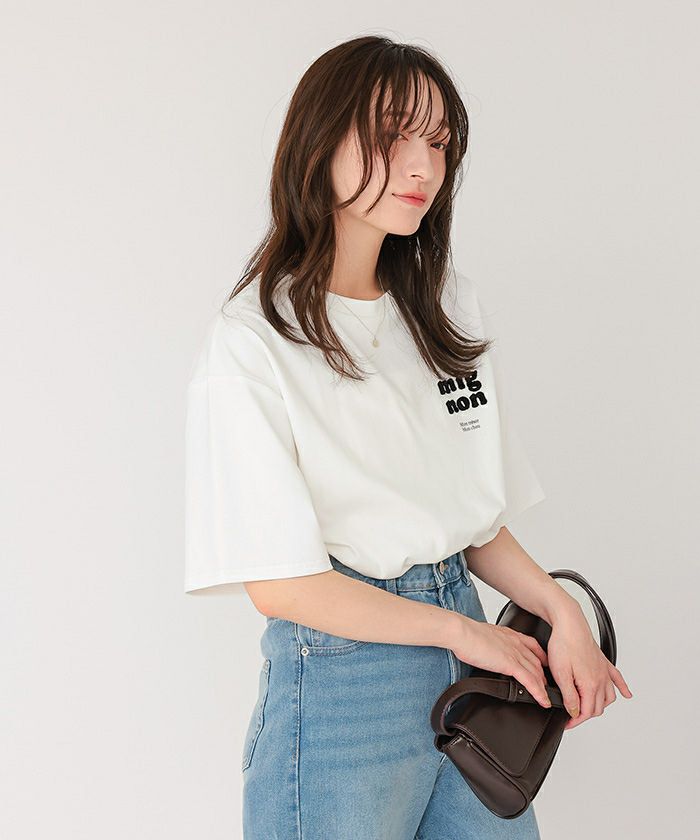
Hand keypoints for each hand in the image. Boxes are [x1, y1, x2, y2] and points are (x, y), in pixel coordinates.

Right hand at [449, 615, 551, 708]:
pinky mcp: (510, 664)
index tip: (544, 664)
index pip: (532, 645)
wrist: (462, 633)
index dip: (540, 656)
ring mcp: (515, 653)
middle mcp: (516, 643)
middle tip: (546, 686)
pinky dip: (539, 692)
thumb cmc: (467, 634)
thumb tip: (488, 649)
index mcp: (509, 634)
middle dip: (543, 675)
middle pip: (536, 661)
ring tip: (547, 698)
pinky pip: (530, 681)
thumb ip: (492, 643)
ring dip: (543, 687)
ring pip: (536, 672)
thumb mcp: (484, 635)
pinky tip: (543, 701)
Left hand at [546, 605, 632, 730]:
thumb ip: (569, 696)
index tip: (567, 724)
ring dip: (600, 705)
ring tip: (589, 709)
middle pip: (598, 707)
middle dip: (585, 715)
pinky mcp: (603, 662)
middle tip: (572, 717)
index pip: (586, 712)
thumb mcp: (560, 674)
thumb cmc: (564, 644)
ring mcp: (604, 671)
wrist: (569, 623)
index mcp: (591, 684)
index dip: (575, 721)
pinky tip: (627, 694)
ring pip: (609, 696)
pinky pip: (617, 678)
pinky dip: (623, 688)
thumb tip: (574, 712)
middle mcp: (601, 679)